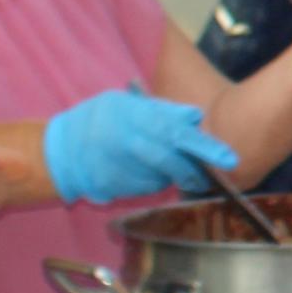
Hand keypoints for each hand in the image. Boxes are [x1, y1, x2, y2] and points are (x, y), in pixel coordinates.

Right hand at [41, 89, 237, 204]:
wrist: (62, 149)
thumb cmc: (101, 119)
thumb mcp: (130, 104)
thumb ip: (164, 111)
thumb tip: (195, 116)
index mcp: (134, 118)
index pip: (177, 133)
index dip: (205, 147)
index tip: (230, 159)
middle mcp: (129, 144)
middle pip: (173, 161)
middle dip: (193, 170)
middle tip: (204, 174)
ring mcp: (122, 169)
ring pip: (163, 177)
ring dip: (171, 173)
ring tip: (155, 160)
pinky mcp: (118, 188)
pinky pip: (148, 187)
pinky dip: (153, 181)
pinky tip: (140, 170)